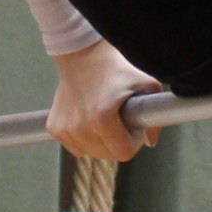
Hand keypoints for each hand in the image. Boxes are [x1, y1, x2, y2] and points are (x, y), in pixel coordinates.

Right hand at [47, 45, 160, 162]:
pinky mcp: (55, 128)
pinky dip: (84, 138)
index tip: (133, 127)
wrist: (82, 56)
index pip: (124, 153)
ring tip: (104, 117)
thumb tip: (151, 142)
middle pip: (108, 155)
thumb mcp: (146, 85)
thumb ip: (156, 116)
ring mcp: (65, 129)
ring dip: (101, 141)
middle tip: (120, 120)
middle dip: (118, 142)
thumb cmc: (116, 69)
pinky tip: (88, 119)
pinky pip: (76, 147)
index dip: (134, 142)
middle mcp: (80, 128)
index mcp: (102, 119)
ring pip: (91, 152)